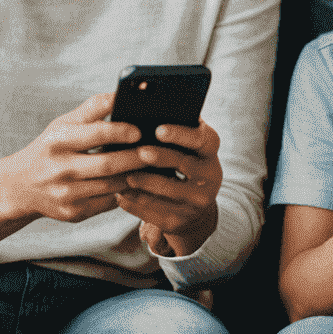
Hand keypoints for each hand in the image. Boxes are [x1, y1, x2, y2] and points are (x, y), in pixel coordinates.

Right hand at [0, 90, 165, 224]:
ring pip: (111, 186)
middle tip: (158, 150)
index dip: (121, 131)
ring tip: (154, 166)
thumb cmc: (52, 147)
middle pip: (108, 164)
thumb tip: (122, 92)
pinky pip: (108, 203)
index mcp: (58, 140)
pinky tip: (139, 184)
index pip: (96, 134)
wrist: (21, 186)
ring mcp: (66, 194)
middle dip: (136, 157)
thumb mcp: (65, 123)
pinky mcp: (73, 213)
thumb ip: (94, 108)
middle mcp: (60, 168)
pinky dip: (125, 193)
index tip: (140, 130)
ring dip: (135, 177)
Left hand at [124, 120, 224, 258]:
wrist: (196, 206)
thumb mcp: (190, 148)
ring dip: (143, 182)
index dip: (180, 134)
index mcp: (210, 152)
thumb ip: (176, 132)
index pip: (200, 139)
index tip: (158, 129)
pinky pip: (154, 211)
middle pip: (184, 163)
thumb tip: (147, 113)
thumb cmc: (185, 164)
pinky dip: (135, 202)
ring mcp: (197, 201)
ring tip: (125, 175)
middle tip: (139, 152)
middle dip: (160, 157)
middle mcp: (210, 176)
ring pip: (167, 190)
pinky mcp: (180, 220)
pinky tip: (122, 194)